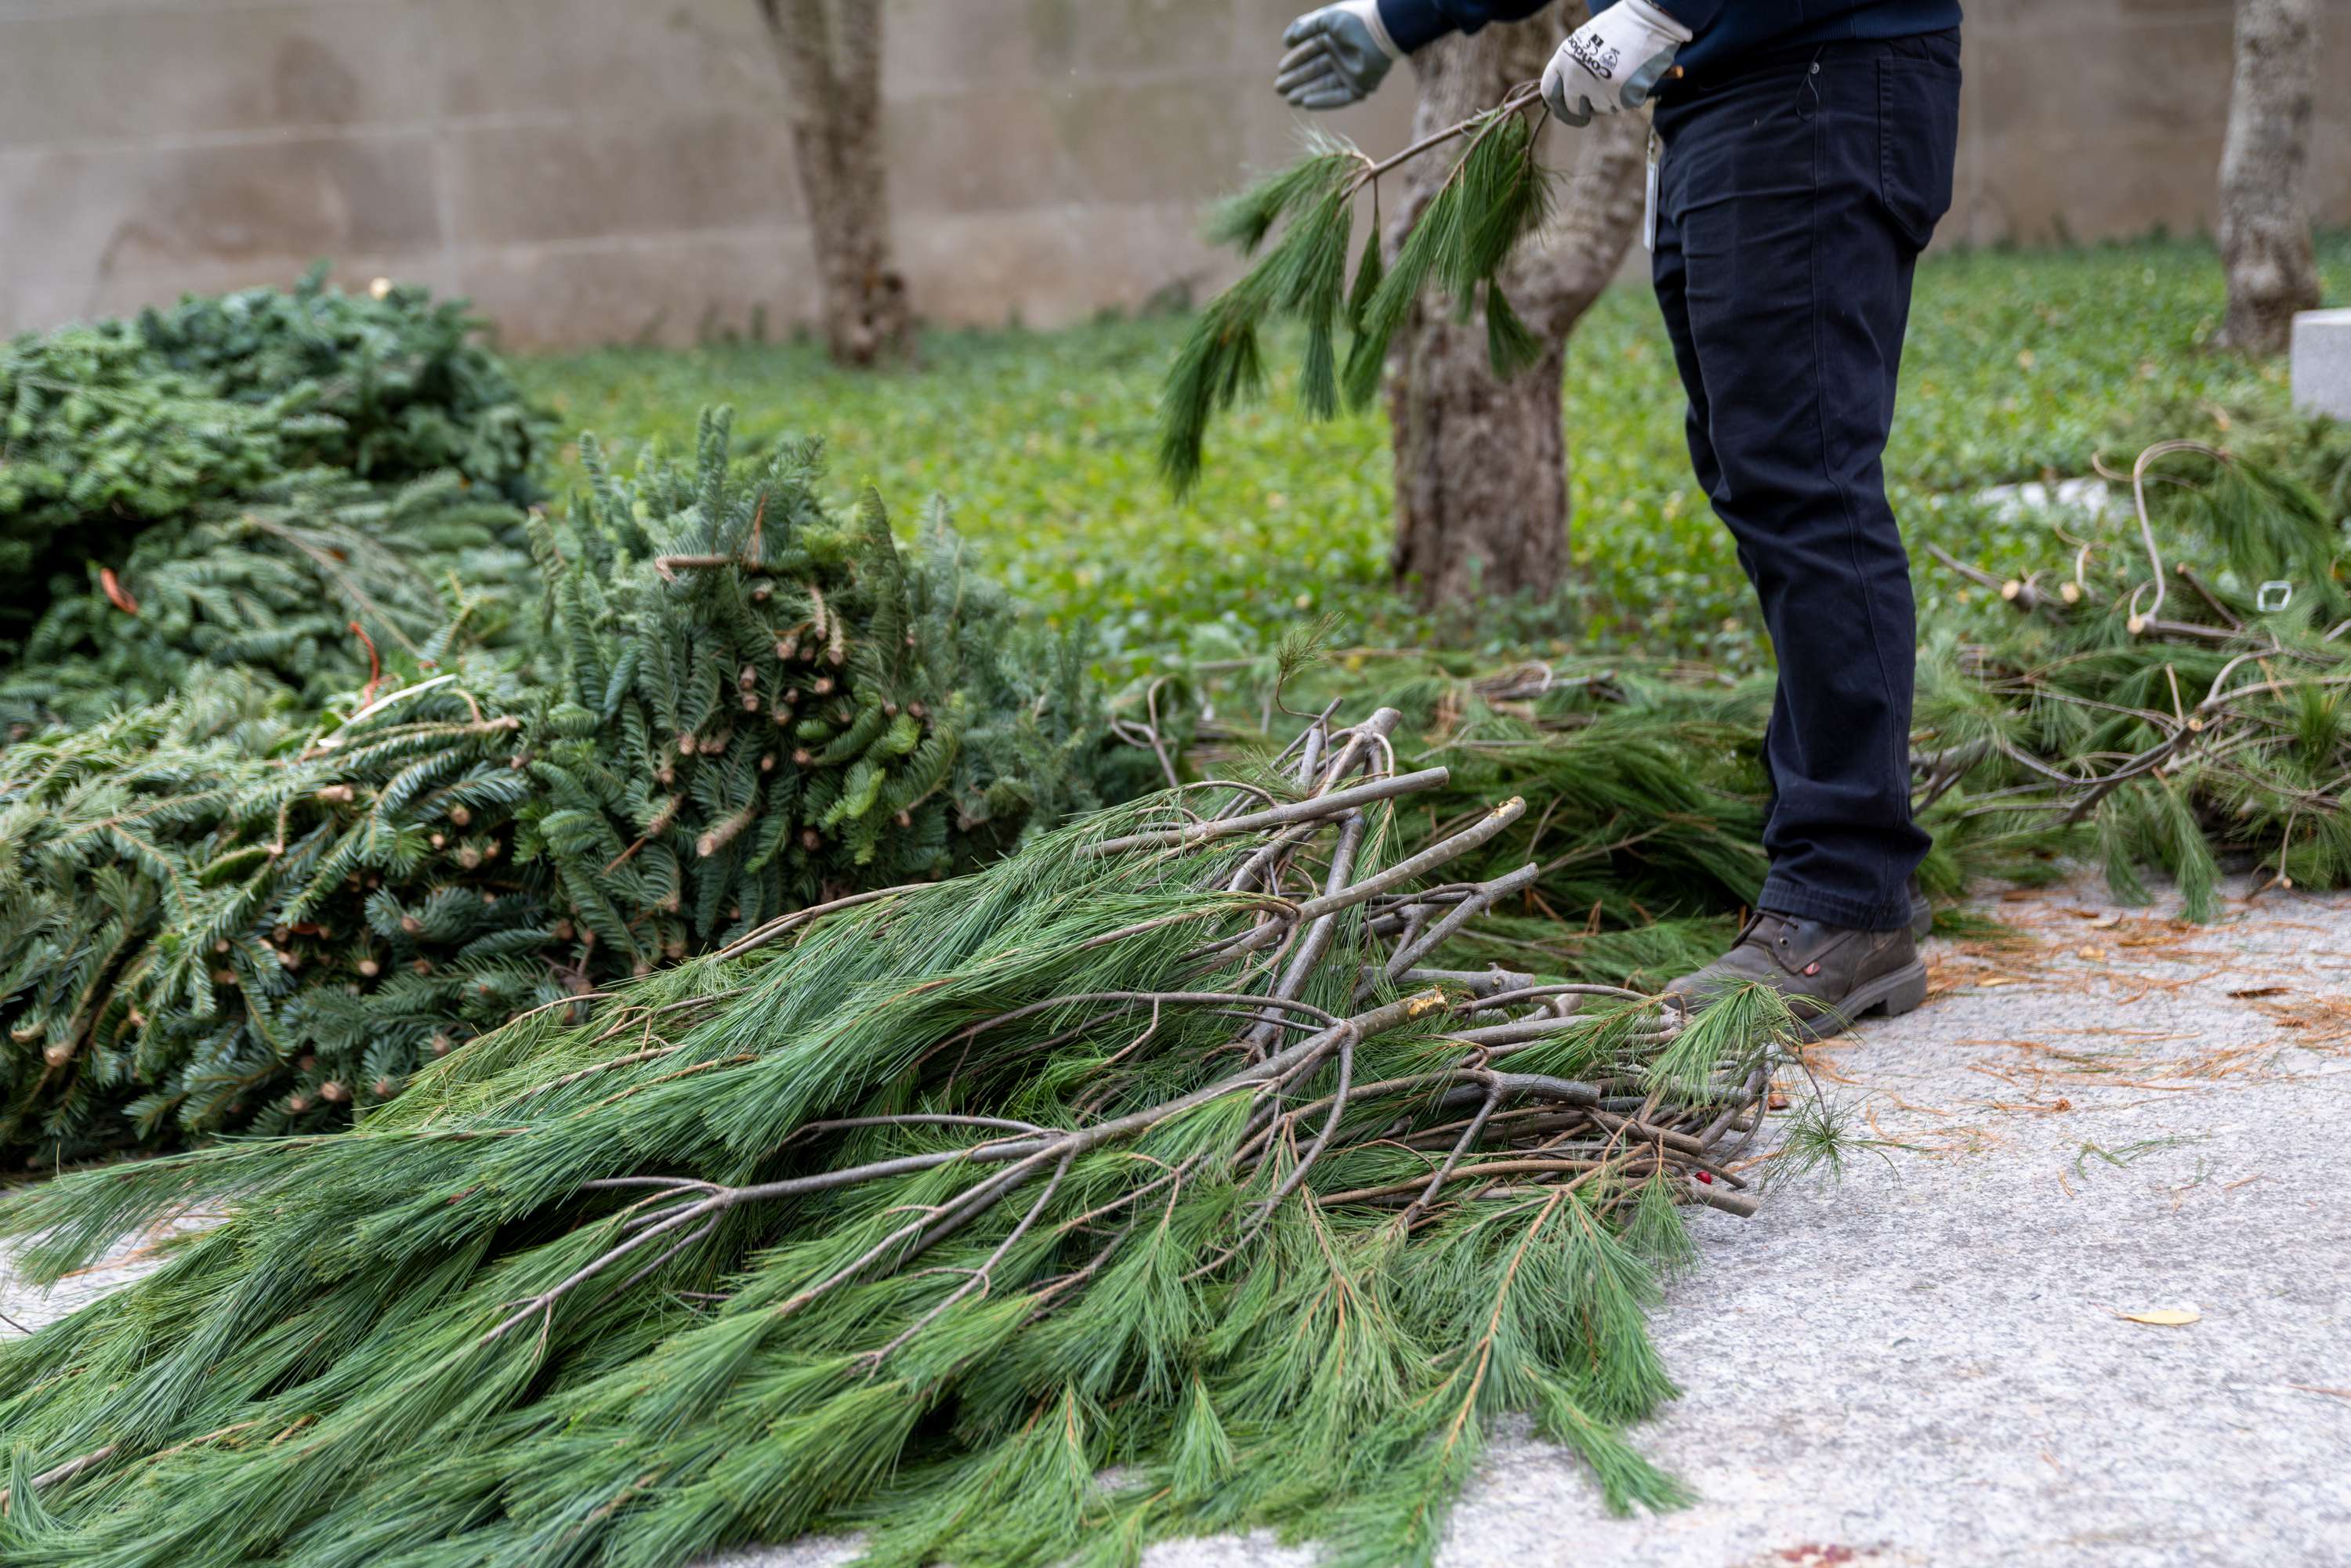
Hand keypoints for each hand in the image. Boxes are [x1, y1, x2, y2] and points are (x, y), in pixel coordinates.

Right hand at [1276, 1, 1401, 110]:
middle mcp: (1342, 56)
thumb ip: (1304, 27)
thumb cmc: (1354, 20)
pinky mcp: (1360, 86)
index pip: (1311, 52)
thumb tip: (1285, 41)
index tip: (1281, 69)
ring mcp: (1351, 73)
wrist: (1381, 30)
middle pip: (1315, 71)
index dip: (1295, 60)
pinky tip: (1307, 103)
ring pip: (1324, 86)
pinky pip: (1339, 97)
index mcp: (1334, 39)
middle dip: (1297, 80)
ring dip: (1306, 92)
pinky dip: (1323, 100)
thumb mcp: (1325, 19)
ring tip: (1289, 98)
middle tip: (1279, 88)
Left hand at [1541, 0, 1691, 126]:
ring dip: (1611, 100)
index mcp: (1564, 58)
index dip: (1557, 106)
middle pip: (1573, 107)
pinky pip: (1622, 106)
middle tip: (1598, 103)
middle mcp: (1576, 75)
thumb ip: (1572, 68)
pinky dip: (1631, 96)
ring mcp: (1597, 87)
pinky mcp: (1620, 96)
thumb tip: (1567, 97)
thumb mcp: (1585, 42)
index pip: (1549, 92)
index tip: (1567, 112)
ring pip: (1600, 109)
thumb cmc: (1620, 28)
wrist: (1649, 18)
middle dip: (1585, 109)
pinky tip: (1636, 75)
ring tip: (1622, 74)